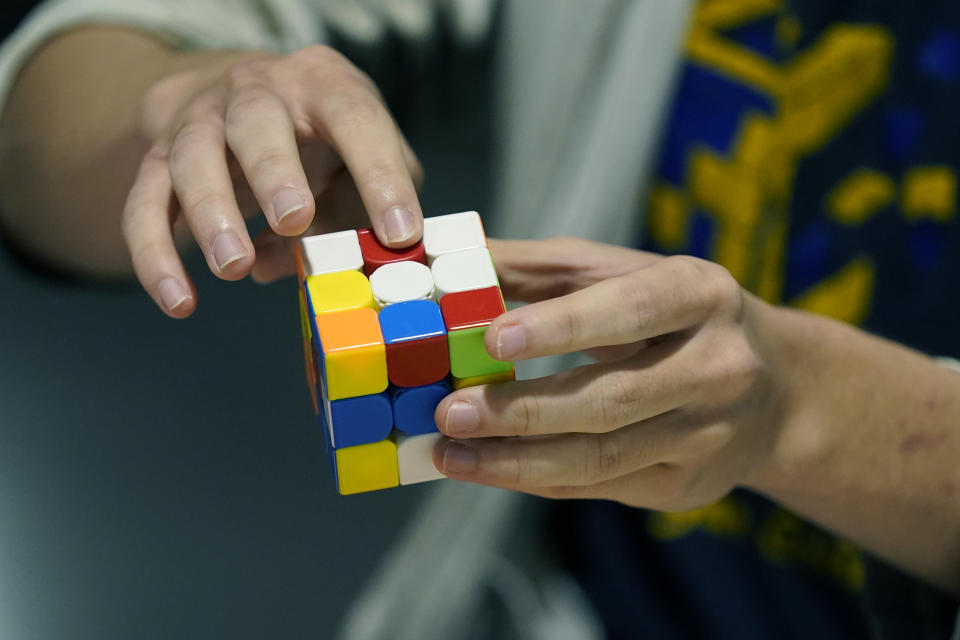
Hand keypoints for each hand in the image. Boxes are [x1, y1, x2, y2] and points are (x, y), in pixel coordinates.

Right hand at [122, 45, 423, 316]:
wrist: (237, 96)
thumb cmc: (320, 141)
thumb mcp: (359, 160)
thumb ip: (358, 208)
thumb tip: (326, 266)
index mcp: (323, 87)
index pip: (355, 119)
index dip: (380, 175)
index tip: (399, 231)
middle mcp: (256, 92)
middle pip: (257, 121)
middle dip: (273, 170)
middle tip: (293, 220)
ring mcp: (199, 121)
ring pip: (192, 157)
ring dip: (210, 213)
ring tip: (234, 267)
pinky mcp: (157, 158)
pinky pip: (144, 204)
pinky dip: (155, 255)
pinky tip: (180, 301)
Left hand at [433, 237, 785, 510]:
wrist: (775, 392)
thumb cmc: (675, 316)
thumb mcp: (624, 274)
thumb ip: (541, 269)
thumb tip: (452, 262)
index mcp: (701, 296)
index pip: (632, 310)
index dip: (563, 326)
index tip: (493, 339)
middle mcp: (717, 367)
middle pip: (611, 398)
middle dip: (522, 410)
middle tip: (450, 411)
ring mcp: (706, 435)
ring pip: (602, 456)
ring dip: (517, 460)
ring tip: (451, 453)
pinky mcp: (686, 486)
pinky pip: (599, 486)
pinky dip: (537, 479)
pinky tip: (488, 468)